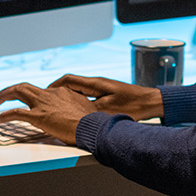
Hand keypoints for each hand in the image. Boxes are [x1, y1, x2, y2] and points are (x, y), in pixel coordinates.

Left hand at [0, 82, 97, 144]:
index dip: (31, 93)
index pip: (42, 90)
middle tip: (1, 93)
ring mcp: (43, 104)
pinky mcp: (38, 116)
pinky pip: (15, 113)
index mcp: (61, 92)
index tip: (25, 97)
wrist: (93, 126)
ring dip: (5, 94)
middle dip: (11, 89)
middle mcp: (50, 94)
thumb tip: (77, 113)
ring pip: (18, 92)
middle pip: (25, 86)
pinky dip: (4, 116)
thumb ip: (77, 108)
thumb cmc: (92, 121)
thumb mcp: (86, 108)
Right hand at [46, 75, 163, 120]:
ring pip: (79, 91)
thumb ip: (90, 111)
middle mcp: (97, 84)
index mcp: (95, 84)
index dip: (54, 85)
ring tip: (58, 108)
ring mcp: (102, 89)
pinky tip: (77, 112)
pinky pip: (87, 96)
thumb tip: (75, 114)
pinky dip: (78, 102)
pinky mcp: (108, 96)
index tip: (44, 93)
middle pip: (71, 84)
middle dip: (57, 91)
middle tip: (47, 101)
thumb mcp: (109, 110)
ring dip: (67, 97)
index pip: (68, 80)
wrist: (151, 102)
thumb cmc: (134, 105)